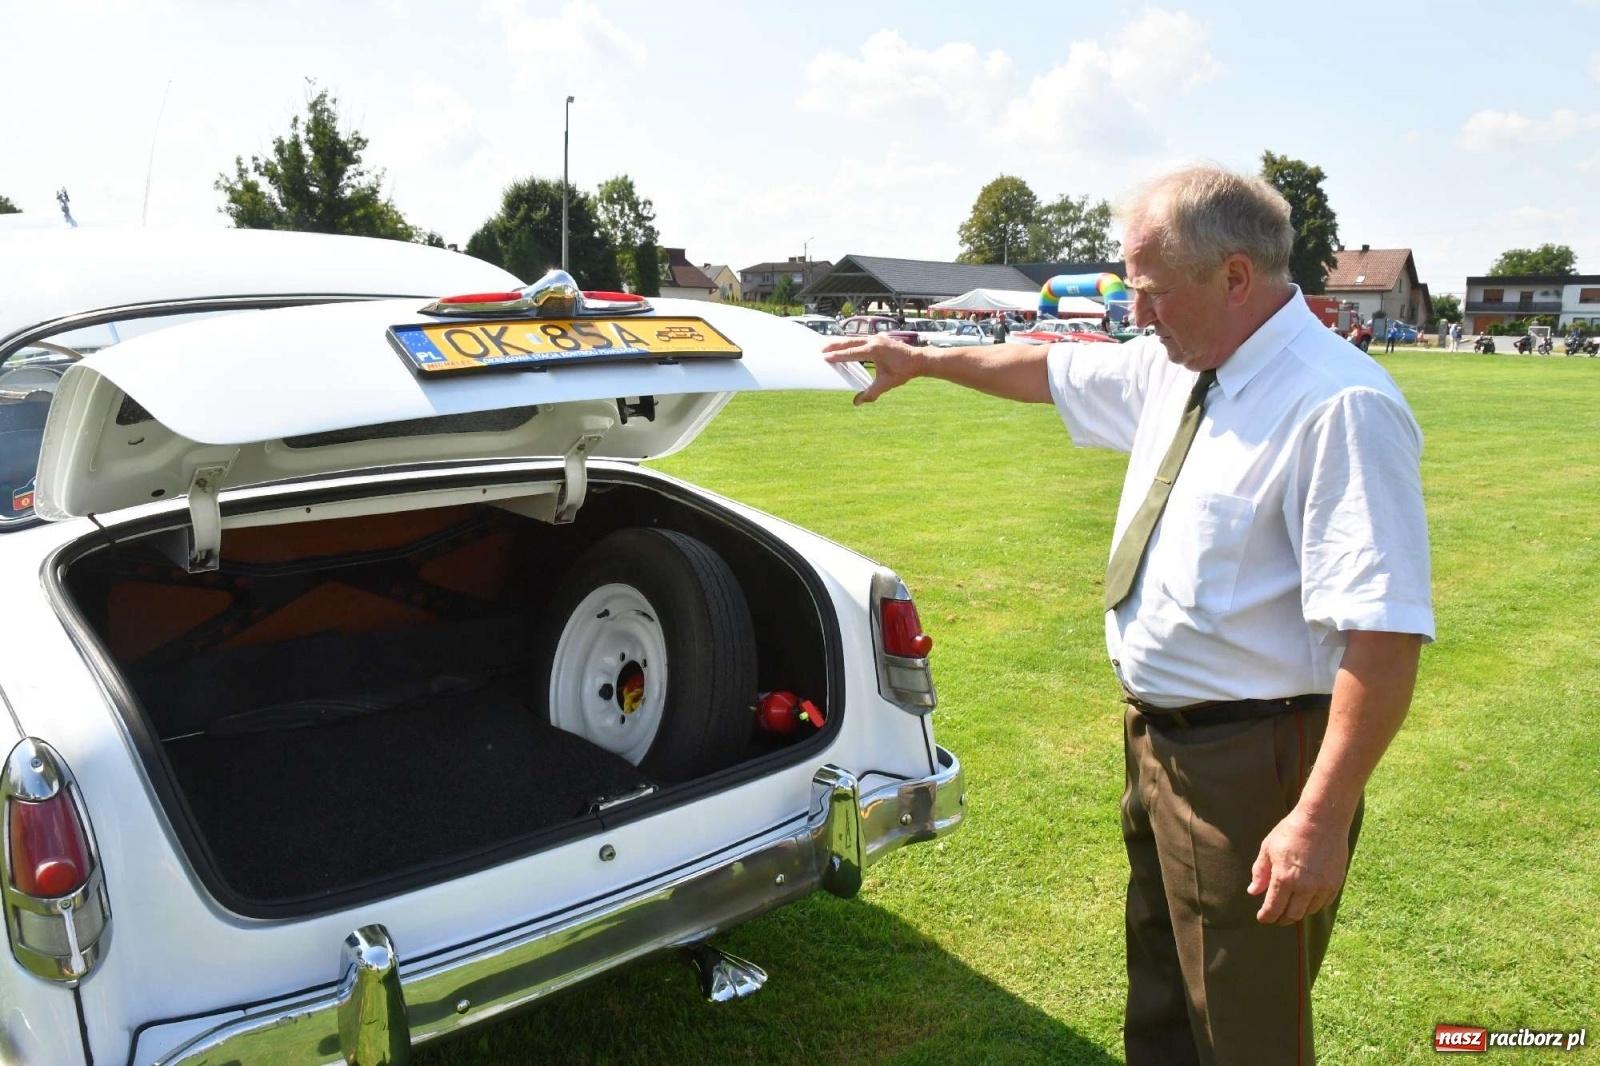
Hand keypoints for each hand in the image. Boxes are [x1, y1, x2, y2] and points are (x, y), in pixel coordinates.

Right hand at [821, 335, 926, 405]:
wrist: (918, 360)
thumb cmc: (903, 372)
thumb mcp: (886, 384)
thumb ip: (871, 393)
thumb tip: (856, 403)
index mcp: (873, 350)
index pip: (851, 353)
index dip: (837, 356)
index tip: (825, 357)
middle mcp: (873, 341)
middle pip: (849, 342)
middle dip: (834, 345)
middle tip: (821, 349)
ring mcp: (876, 337)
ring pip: (854, 339)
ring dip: (841, 342)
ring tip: (828, 344)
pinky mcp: (878, 338)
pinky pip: (860, 339)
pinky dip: (850, 342)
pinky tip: (844, 345)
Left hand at [1246, 807, 1350, 924]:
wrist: (1322, 820)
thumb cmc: (1291, 831)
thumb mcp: (1268, 848)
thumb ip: (1260, 873)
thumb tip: (1253, 891)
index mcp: (1284, 879)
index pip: (1274, 908)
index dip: (1266, 916)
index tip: (1262, 918)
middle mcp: (1305, 887)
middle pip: (1292, 915)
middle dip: (1281, 919)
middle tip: (1275, 917)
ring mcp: (1322, 886)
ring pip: (1309, 911)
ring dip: (1298, 912)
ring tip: (1290, 908)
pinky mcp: (1335, 883)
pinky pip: (1323, 903)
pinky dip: (1313, 905)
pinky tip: (1306, 900)